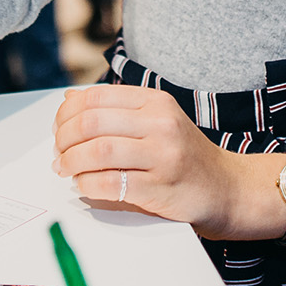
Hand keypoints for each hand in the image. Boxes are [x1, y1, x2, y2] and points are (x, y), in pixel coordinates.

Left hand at [52, 84, 249, 231]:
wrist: (227, 188)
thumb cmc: (185, 155)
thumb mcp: (156, 120)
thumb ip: (116, 109)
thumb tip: (70, 98)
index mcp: (155, 101)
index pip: (95, 97)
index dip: (67, 113)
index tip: (58, 129)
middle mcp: (160, 123)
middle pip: (91, 122)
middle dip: (64, 139)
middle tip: (58, 153)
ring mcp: (162, 155)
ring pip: (97, 151)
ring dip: (71, 162)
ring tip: (66, 170)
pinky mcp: (159, 187)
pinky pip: (109, 183)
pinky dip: (87, 185)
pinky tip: (84, 186)